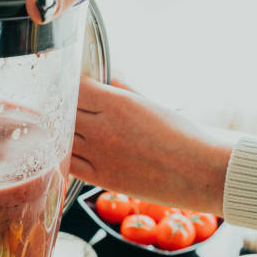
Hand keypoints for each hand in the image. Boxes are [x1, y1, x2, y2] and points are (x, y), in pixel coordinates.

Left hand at [72, 76, 233, 215]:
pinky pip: (67, 164)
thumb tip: (105, 78)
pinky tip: (63, 150)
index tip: (66, 86)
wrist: (200, 172)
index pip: (74, 87)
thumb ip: (121, 89)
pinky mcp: (100, 178)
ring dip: (56, 132)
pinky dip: (61, 156)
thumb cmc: (183, 135)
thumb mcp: (150, 102)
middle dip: (58, 107)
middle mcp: (103, 127)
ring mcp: (99, 154)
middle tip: (56, 106)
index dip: (67, 85)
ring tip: (57, 128)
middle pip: (62, 111)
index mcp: (117, 103)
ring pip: (60, 138)